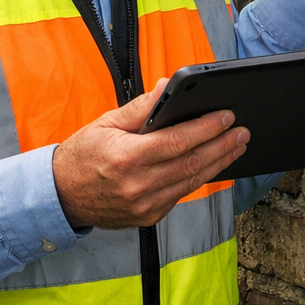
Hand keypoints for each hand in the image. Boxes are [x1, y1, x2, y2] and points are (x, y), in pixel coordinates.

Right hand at [51, 79, 248, 229]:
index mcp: (127, 158)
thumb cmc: (82, 155)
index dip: (206, 128)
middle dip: (222, 145)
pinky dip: (199, 177)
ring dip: (218, 163)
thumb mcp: (106, 123)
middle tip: (241, 131)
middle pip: (191, 162)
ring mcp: (145, 205)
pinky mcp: (149, 217)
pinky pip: (181, 194)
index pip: (177, 141)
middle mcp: (138, 185)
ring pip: (192, 181)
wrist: (63, 195)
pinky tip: (212, 164)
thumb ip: (140, 107)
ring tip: (236, 146)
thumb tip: (167, 87)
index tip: (226, 116)